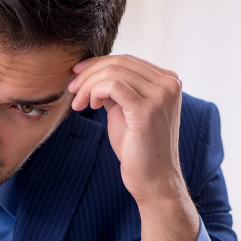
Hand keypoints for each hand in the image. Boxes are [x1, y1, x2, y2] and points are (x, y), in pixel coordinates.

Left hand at [67, 55, 199, 240]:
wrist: (153, 180)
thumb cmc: (139, 149)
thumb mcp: (127, 111)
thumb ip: (118, 90)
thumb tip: (94, 73)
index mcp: (168, 81)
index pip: (127, 60)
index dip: (98, 64)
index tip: (77, 76)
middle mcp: (169, 84)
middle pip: (119, 62)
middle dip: (89, 73)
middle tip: (72, 89)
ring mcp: (160, 95)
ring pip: (113, 72)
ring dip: (88, 85)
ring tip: (79, 103)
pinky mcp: (147, 109)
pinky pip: (112, 86)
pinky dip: (94, 92)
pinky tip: (90, 107)